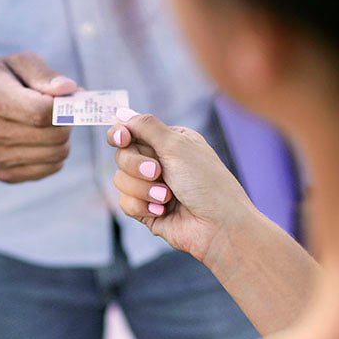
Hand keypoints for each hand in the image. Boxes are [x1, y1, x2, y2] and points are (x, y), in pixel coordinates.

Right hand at [0, 51, 77, 182]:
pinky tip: (39, 139)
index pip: (41, 111)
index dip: (65, 107)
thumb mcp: (20, 63)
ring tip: (46, 124)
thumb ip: (45, 75)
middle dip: (66, 121)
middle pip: (54, 135)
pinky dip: (54, 154)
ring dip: (61, 138)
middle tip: (58, 110)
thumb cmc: (3, 80)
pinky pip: (51, 168)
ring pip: (57, 154)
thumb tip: (69, 90)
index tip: (70, 99)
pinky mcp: (3, 174)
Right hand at [107, 108, 255, 261]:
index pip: (131, 132)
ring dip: (143, 189)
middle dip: (137, 166)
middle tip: (158, 172)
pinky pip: (125, 203)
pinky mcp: (146, 210)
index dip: (120, 134)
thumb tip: (121, 112)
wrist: (219, 226)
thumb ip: (146, 126)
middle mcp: (158, 162)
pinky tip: (163, 210)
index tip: (122, 138)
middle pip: (122, 156)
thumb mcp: (177, 145)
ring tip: (167, 197)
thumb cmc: (206, 182)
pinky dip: (142, 206)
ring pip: (120, 180)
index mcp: (168, 142)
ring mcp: (151, 187)